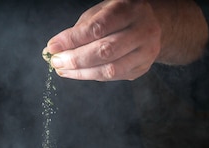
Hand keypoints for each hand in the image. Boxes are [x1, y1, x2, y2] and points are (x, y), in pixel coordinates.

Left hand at [43, 0, 207, 81]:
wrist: (155, 24)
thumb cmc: (121, 16)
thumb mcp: (102, 12)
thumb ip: (81, 29)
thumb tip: (54, 48)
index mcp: (130, 9)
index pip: (97, 28)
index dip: (72, 40)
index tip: (52, 47)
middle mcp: (142, 30)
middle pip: (104, 51)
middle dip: (75, 59)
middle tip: (56, 61)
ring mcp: (146, 51)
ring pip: (109, 69)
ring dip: (81, 72)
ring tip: (63, 69)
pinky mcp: (142, 68)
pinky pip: (112, 77)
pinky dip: (91, 75)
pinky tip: (78, 72)